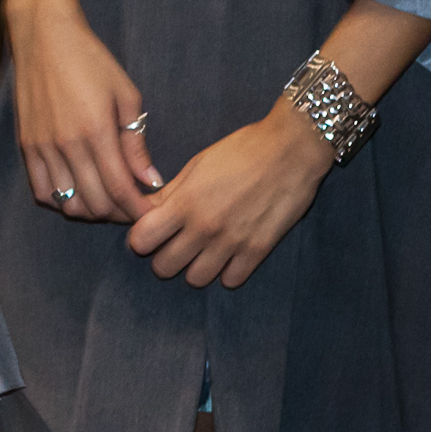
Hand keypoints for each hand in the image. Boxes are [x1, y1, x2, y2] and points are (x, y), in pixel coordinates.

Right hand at [5, 0, 162, 222]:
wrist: (44, 36)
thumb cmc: (90, 60)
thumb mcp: (126, 96)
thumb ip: (136, 143)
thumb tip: (150, 180)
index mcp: (95, 130)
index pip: (119, 189)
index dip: (138, 210)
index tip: (150, 214)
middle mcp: (66, 144)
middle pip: (95, 203)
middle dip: (119, 213)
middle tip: (133, 206)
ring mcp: (42, 147)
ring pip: (67, 203)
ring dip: (91, 210)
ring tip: (107, 200)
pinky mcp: (26, 145)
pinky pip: (41, 190)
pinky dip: (61, 201)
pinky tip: (77, 190)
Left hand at [127, 102, 330, 287]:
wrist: (290, 151)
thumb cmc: (240, 151)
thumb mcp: (196, 165)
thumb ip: (169, 193)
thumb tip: (143, 209)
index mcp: (184, 202)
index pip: (140, 240)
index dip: (140, 238)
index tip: (149, 232)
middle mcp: (204, 227)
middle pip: (163, 267)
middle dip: (163, 257)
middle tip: (174, 244)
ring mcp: (232, 242)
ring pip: (195, 280)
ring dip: (194, 268)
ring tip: (201, 253)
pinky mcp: (258, 251)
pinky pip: (231, 280)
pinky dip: (226, 272)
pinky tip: (228, 256)